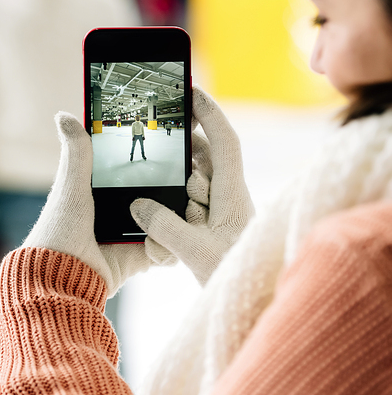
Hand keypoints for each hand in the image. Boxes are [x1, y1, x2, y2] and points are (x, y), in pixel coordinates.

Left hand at [23, 113, 175, 296]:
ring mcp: (132, 233)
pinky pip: (166, 247)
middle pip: (159, 190)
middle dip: (180, 183)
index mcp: (101, 190)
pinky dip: (170, 243)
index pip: (136, 167)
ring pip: (168, 218)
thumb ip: (76, 154)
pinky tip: (170, 235)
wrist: (60, 282)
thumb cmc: (59, 233)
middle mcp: (120, 210)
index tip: (181, 137)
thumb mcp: (70, 188)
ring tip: (193, 198)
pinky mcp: (140, 256)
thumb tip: (64, 115)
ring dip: (180, 212)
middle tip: (196, 171)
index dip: (160, 155)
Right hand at [130, 87, 254, 285]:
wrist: (255, 304)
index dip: (209, 113)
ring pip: (199, 181)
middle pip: (208, 158)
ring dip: (179, 180)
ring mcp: (225, 213)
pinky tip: (160, 213)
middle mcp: (232, 198)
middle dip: (185, 148)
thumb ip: (163, 225)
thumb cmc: (233, 277)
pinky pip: (193, 203)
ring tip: (157, 184)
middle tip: (160, 139)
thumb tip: (139, 204)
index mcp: (234, 196)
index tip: (191, 91)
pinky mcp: (216, 228)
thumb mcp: (194, 252)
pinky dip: (177, 202)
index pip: (226, 142)